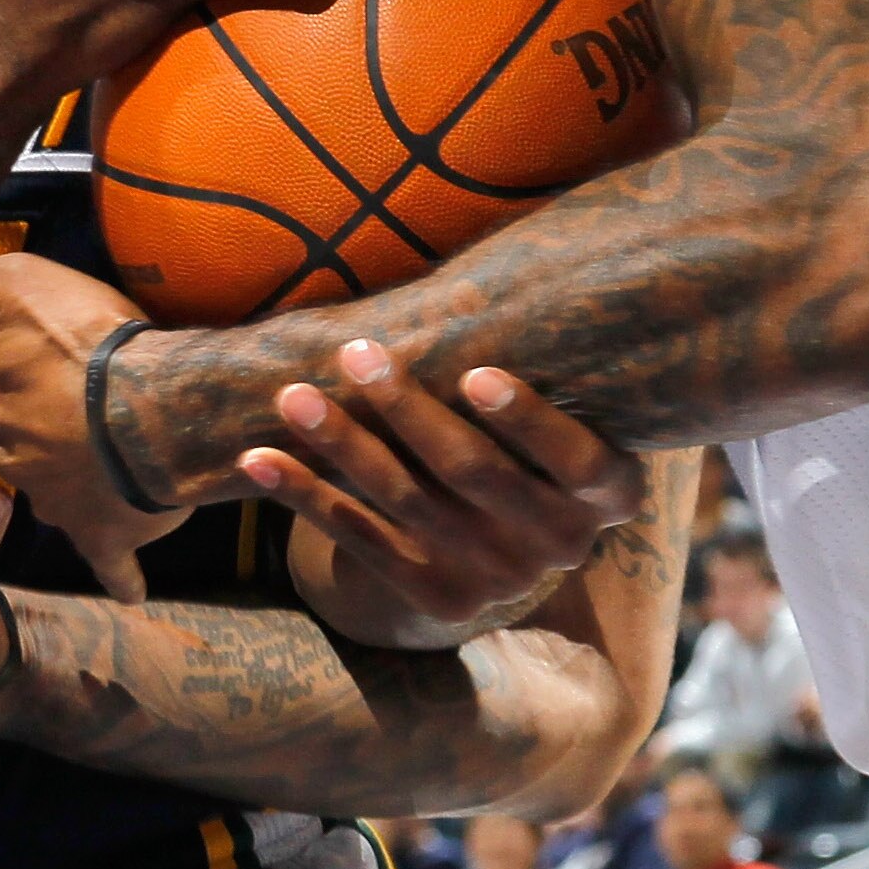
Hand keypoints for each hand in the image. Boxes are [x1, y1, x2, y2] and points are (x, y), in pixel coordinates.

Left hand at [0, 245, 185, 600]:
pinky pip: (108, 557)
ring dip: (51, 475)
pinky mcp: (101, 528)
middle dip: (2, 415)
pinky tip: (128, 590)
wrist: (157, 414)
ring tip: (71, 462)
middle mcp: (7, 447)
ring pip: (42, 484)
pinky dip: (119, 570)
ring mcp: (53, 493)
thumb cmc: (84, 340)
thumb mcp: (3, 287)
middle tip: (21, 398)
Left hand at [242, 340, 643, 641]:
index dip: (526, 419)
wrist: (496, 543)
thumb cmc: (523, 432)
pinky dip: (304, 495)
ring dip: (342, 444)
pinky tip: (258, 458)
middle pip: (473, 472)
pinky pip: (360, 540)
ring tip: (292, 395)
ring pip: (406, 501)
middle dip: (406, 409)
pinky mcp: (437, 598)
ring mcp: (499, 580)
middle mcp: (562, 545)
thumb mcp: (558, 413)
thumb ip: (548, 368)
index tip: (474, 372)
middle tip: (354, 354)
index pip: (577, 460)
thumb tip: (510, 269)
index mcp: (610, 494)